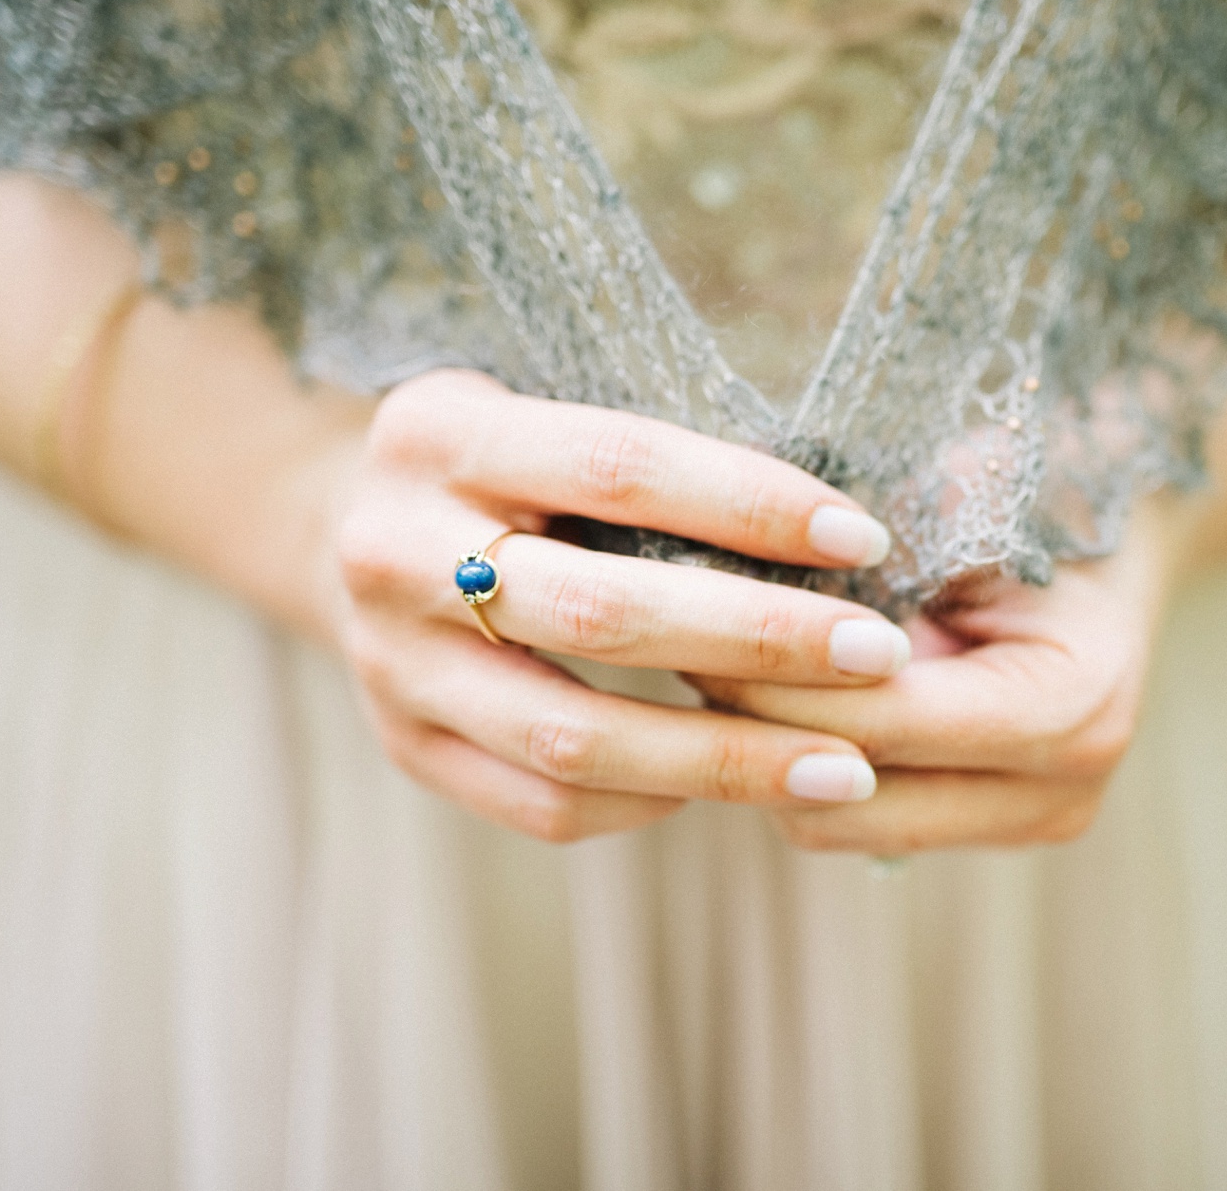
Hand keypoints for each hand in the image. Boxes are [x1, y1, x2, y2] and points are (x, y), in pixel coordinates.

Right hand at [332, 369, 916, 842]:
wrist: (347, 534)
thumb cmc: (507, 471)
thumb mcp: (549, 420)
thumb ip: (656, 465)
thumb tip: (842, 528)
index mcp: (440, 432)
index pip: (621, 466)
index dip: (751, 506)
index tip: (862, 540)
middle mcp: (395, 549)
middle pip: (602, 612)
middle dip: (761, 640)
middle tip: (879, 658)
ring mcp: (389, 662)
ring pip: (575, 736)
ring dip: (725, 757)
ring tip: (845, 766)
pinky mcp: (403, 747)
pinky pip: (544, 804)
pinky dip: (650, 802)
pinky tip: (729, 787)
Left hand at [687, 495, 1193, 854]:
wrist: (1115, 528)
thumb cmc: (1028, 488)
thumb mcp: (952, 506)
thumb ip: (859, 573)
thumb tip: (714, 593)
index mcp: (1069, 702)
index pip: (878, 720)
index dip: (769, 679)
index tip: (686, 626)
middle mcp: (1062, 786)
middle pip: (848, 799)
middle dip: (754, 728)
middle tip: (681, 652)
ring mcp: (1035, 820)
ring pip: (838, 826)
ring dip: (769, 756)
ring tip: (717, 673)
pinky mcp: (998, 829)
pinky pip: (859, 820)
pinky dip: (806, 765)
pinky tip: (772, 701)